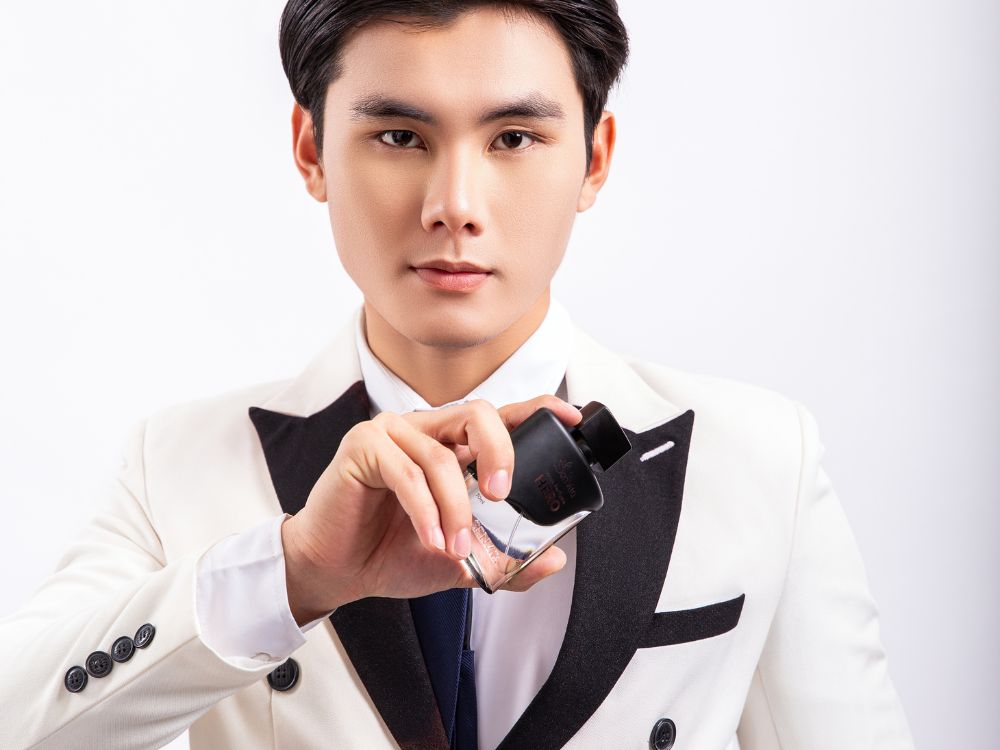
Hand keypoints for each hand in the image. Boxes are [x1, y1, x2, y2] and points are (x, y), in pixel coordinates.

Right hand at [280, 395, 583, 624]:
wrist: (340, 571)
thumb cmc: (392, 553)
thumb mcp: (462, 561)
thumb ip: (504, 559)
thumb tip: (552, 560)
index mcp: (452, 446)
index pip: (499, 417)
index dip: (537, 410)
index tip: (569, 418)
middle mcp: (425, 431)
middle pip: (477, 413)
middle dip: (498, 451)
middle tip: (502, 493)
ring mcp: (392, 433)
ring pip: (440, 457)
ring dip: (455, 509)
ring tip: (455, 546)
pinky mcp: (362, 447)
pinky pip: (405, 472)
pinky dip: (425, 511)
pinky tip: (431, 538)